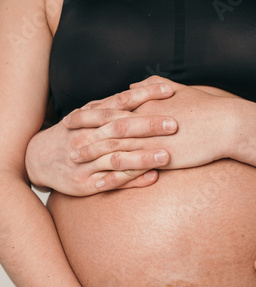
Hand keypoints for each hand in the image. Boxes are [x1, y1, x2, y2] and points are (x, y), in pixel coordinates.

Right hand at [26, 83, 176, 194]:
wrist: (37, 160)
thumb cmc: (69, 135)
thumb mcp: (85, 115)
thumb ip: (110, 106)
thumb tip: (140, 91)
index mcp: (90, 118)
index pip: (121, 102)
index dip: (145, 96)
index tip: (169, 92)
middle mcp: (87, 137)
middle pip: (120, 129)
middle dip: (148, 126)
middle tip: (174, 124)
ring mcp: (86, 162)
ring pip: (117, 158)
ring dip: (143, 157)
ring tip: (167, 155)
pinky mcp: (85, 183)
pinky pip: (111, 181)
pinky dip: (131, 179)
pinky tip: (151, 177)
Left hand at [67, 76, 237, 173]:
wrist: (227, 124)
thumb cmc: (206, 107)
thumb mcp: (179, 90)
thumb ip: (153, 86)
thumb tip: (134, 82)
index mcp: (147, 106)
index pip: (112, 107)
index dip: (91, 112)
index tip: (75, 116)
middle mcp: (144, 121)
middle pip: (107, 126)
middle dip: (84, 132)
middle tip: (65, 137)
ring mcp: (151, 140)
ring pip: (115, 146)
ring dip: (92, 153)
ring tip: (73, 158)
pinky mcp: (161, 158)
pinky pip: (133, 168)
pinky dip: (114, 175)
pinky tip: (100, 182)